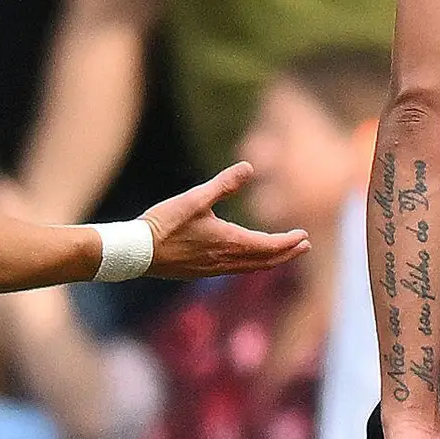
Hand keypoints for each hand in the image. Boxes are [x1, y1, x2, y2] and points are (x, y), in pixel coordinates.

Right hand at [139, 162, 307, 279]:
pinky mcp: (201, 272)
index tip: (303, 236)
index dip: (288, 242)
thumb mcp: (195, 198)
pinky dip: (251, 265)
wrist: (136, 252)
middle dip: (287, 253)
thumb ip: (224, 184)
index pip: (269, 245)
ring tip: (284, 254)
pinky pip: (235, 270)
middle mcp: (225, 259)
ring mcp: (213, 269)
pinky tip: (248, 260)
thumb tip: (249, 166)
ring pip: (251, 268)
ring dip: (271, 261)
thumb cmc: (164, 223)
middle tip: (304, 246)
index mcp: (229, 241)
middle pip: (265, 261)